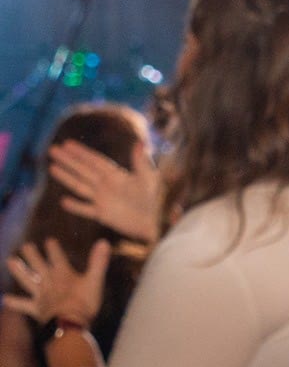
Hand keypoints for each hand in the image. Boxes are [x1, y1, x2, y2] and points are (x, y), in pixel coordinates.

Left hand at [4, 238, 109, 333]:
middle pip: (38, 264)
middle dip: (31, 254)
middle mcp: (48, 281)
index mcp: (62, 273)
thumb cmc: (84, 303)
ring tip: (10, 261)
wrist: (69, 323)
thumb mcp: (94, 281)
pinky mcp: (36, 308)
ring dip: (18, 270)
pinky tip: (5, 300)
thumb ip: (98, 262)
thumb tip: (104, 242)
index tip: (49, 240)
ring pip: (27, 279)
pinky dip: (15, 303)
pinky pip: (23, 305)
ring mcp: (40, 294)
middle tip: (25, 246)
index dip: (53, 248)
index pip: (57, 256)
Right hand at [46, 137, 160, 244]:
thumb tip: (140, 142)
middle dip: (68, 160)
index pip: (95, 161)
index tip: (67, 143)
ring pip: (80, 187)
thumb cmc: (158, 201)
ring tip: (51, 168)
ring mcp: (104, 200)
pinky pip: (86, 210)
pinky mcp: (104, 215)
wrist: (158, 224)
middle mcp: (107, 186)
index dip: (81, 152)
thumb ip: (141, 162)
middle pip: (83, 170)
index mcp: (117, 176)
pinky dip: (76, 207)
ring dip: (66, 178)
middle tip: (52, 149)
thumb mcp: (149, 180)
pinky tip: (63, 201)